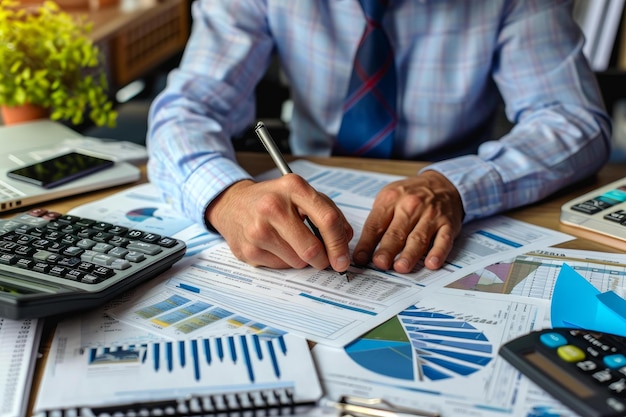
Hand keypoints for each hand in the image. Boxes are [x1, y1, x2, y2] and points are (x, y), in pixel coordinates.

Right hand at [206, 175, 352, 271]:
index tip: (343, 259)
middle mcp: (273, 206)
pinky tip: (275, 246)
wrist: (233, 204)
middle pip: (312, 249)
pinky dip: (284, 260)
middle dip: (323, 260)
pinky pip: (281, 266)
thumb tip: (345, 239)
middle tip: (323, 260)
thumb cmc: (274, 200)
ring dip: (301, 259)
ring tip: (290, 242)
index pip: (327, 220)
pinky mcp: (248, 250)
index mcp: (293, 187)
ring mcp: (258, 229)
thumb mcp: (301, 194)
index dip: (339, 244)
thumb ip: (329, 212)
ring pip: (298, 261)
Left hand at [353, 170, 463, 272]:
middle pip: (396, 232)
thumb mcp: (388, 198)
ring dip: (409, 254)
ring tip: (400, 267)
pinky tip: (432, 263)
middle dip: (387, 250)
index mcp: (391, 199)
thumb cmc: (410, 195)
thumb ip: (377, 221)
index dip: (366, 243)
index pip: (375, 225)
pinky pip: (443, 240)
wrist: (441, 183)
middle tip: (380, 264)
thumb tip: (364, 251)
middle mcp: (411, 205)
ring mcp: (431, 215)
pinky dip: (438, 252)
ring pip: (418, 238)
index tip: (360, 259)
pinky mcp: (448, 224)